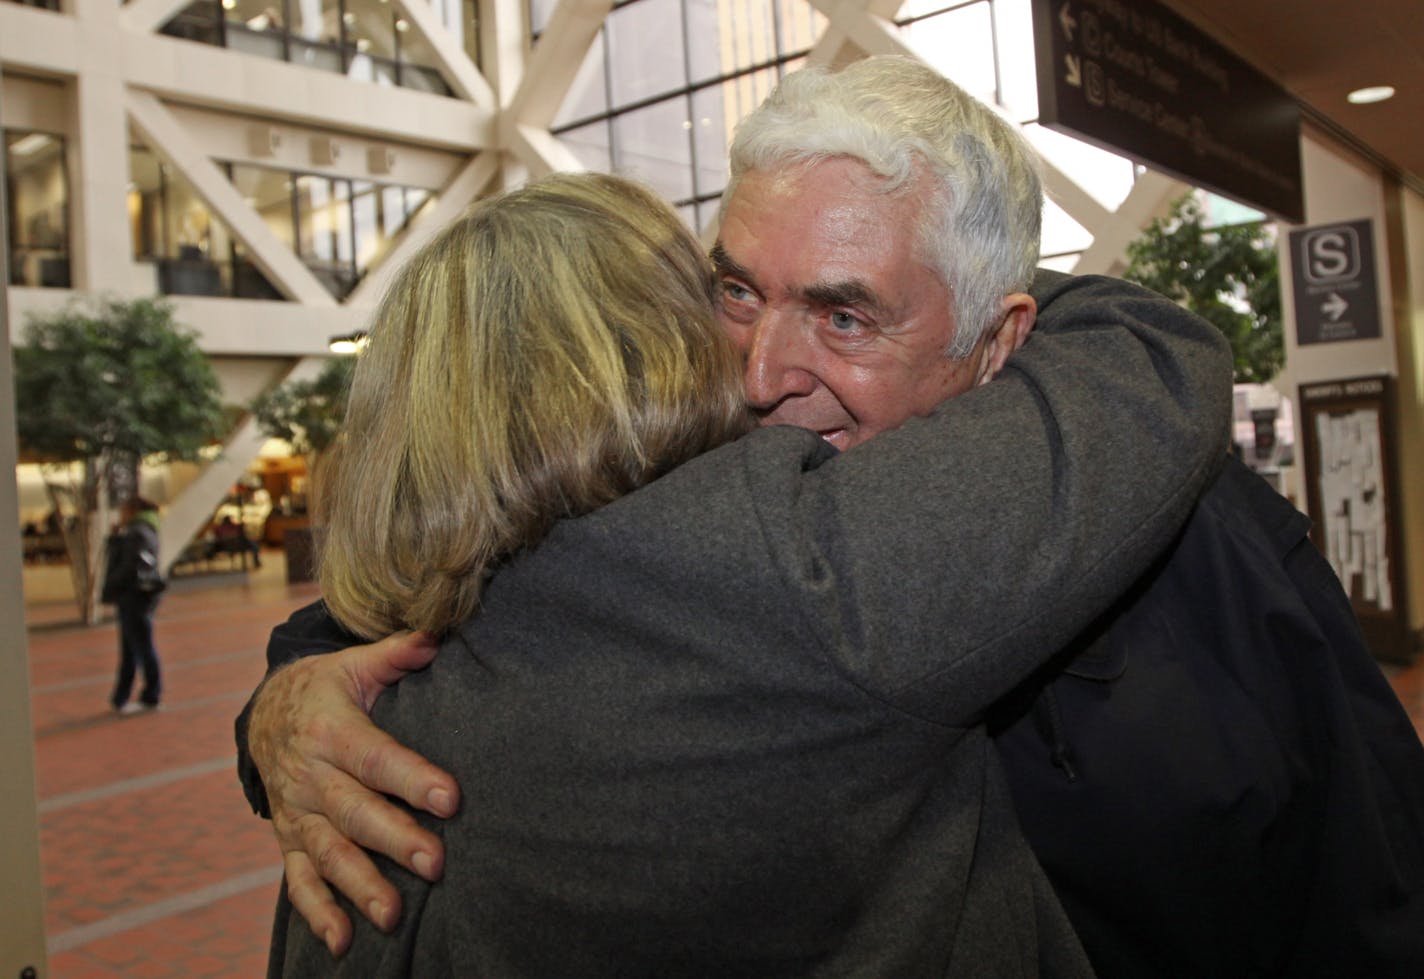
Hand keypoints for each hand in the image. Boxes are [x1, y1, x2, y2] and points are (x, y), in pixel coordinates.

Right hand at [248, 631, 459, 954]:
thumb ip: (395, 654)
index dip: (412, 778)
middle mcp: (310, 776)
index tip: (451, 799)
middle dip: (394, 839)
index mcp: (331, 729)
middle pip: (354, 812)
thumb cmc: (324, 688)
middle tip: (435, 864)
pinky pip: (298, 881)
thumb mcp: (352, 664)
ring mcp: (297, 813)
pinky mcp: (289, 839)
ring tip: (392, 915)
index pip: (376, 757)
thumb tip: (435, 636)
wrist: (264, 712)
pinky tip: (343, 941)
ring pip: (328, 853)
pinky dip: (318, 913)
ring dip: (359, 885)